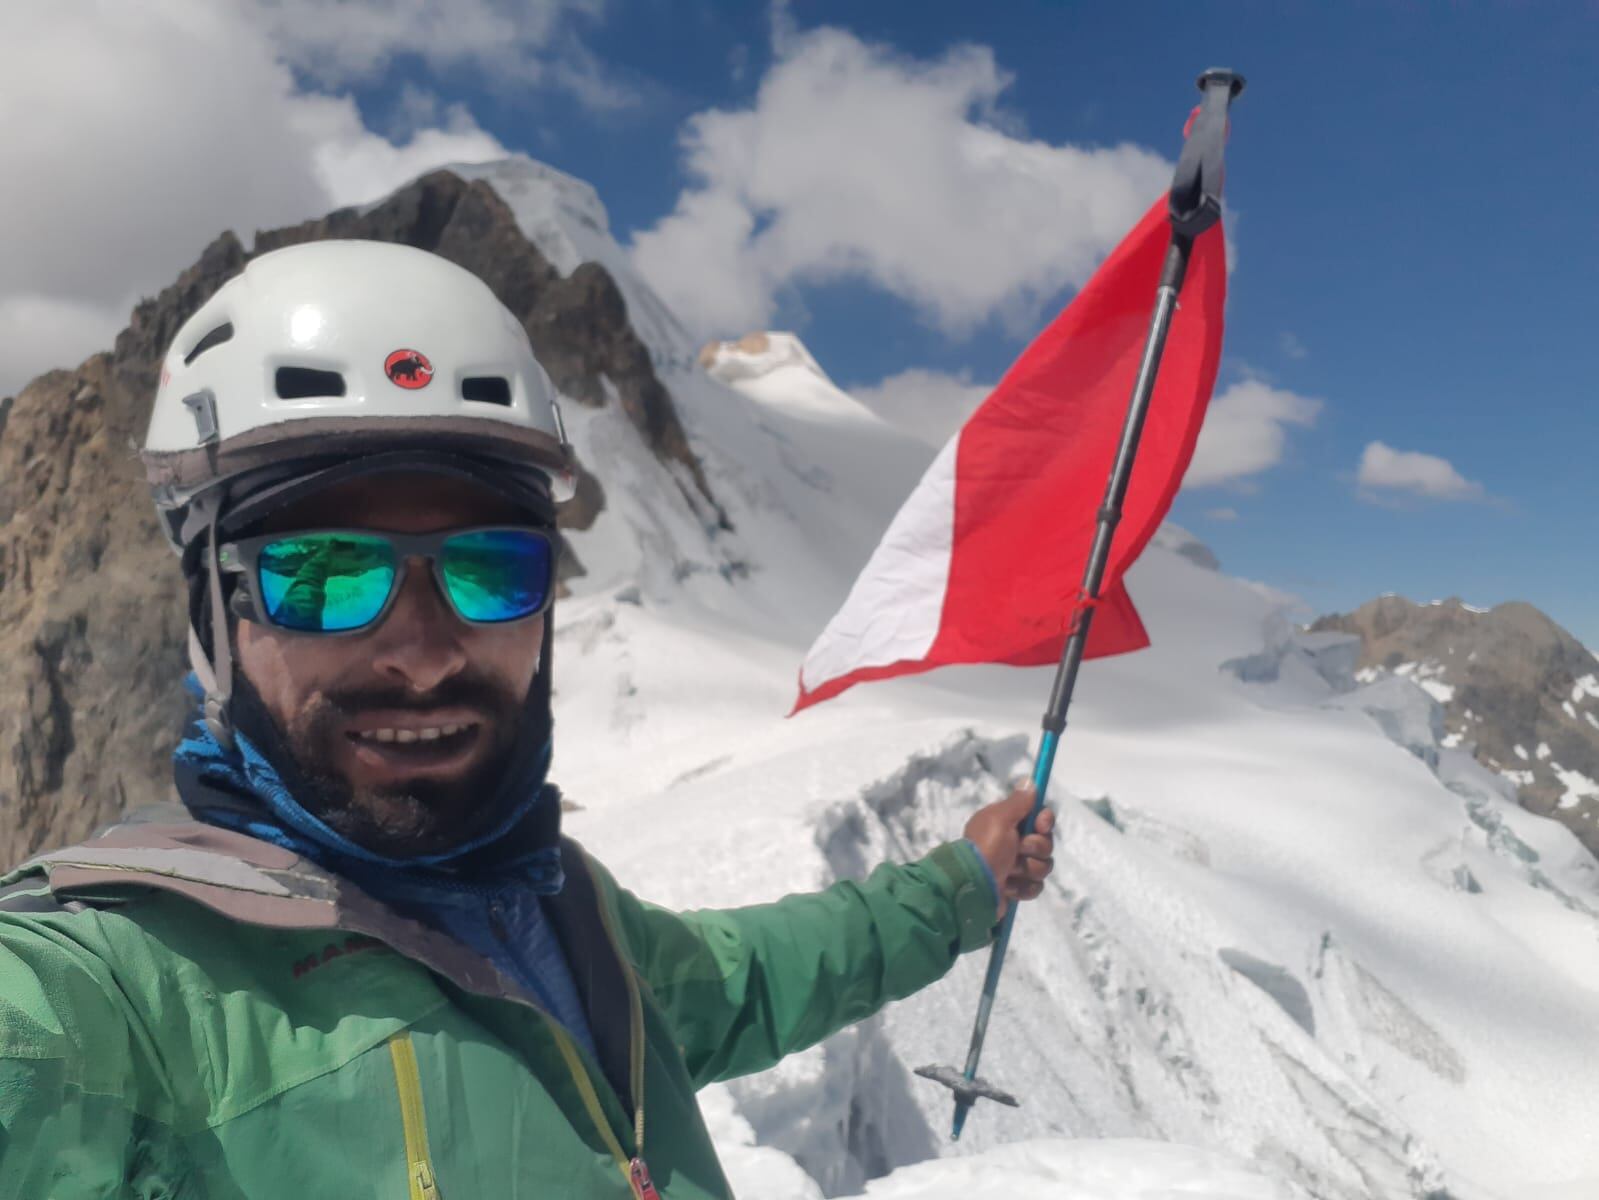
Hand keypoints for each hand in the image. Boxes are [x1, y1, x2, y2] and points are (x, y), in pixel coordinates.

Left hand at [962, 786, 1055, 919]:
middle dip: (1035, 848)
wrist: (972, 888)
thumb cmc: (986, 849)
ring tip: (1009, 872)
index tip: (1040, 825)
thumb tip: (1030, 781)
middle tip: (1018, 851)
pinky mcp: (1017, 888)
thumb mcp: (999, 819)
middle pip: (1046, 842)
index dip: (1045, 821)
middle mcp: (1012, 843)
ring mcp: (1016, 866)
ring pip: (1043, 866)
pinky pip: (1036, 886)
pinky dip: (1023, 888)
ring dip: (1027, 869)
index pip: (1040, 817)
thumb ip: (1018, 801)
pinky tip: (1008, 887)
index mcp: (1007, 823)